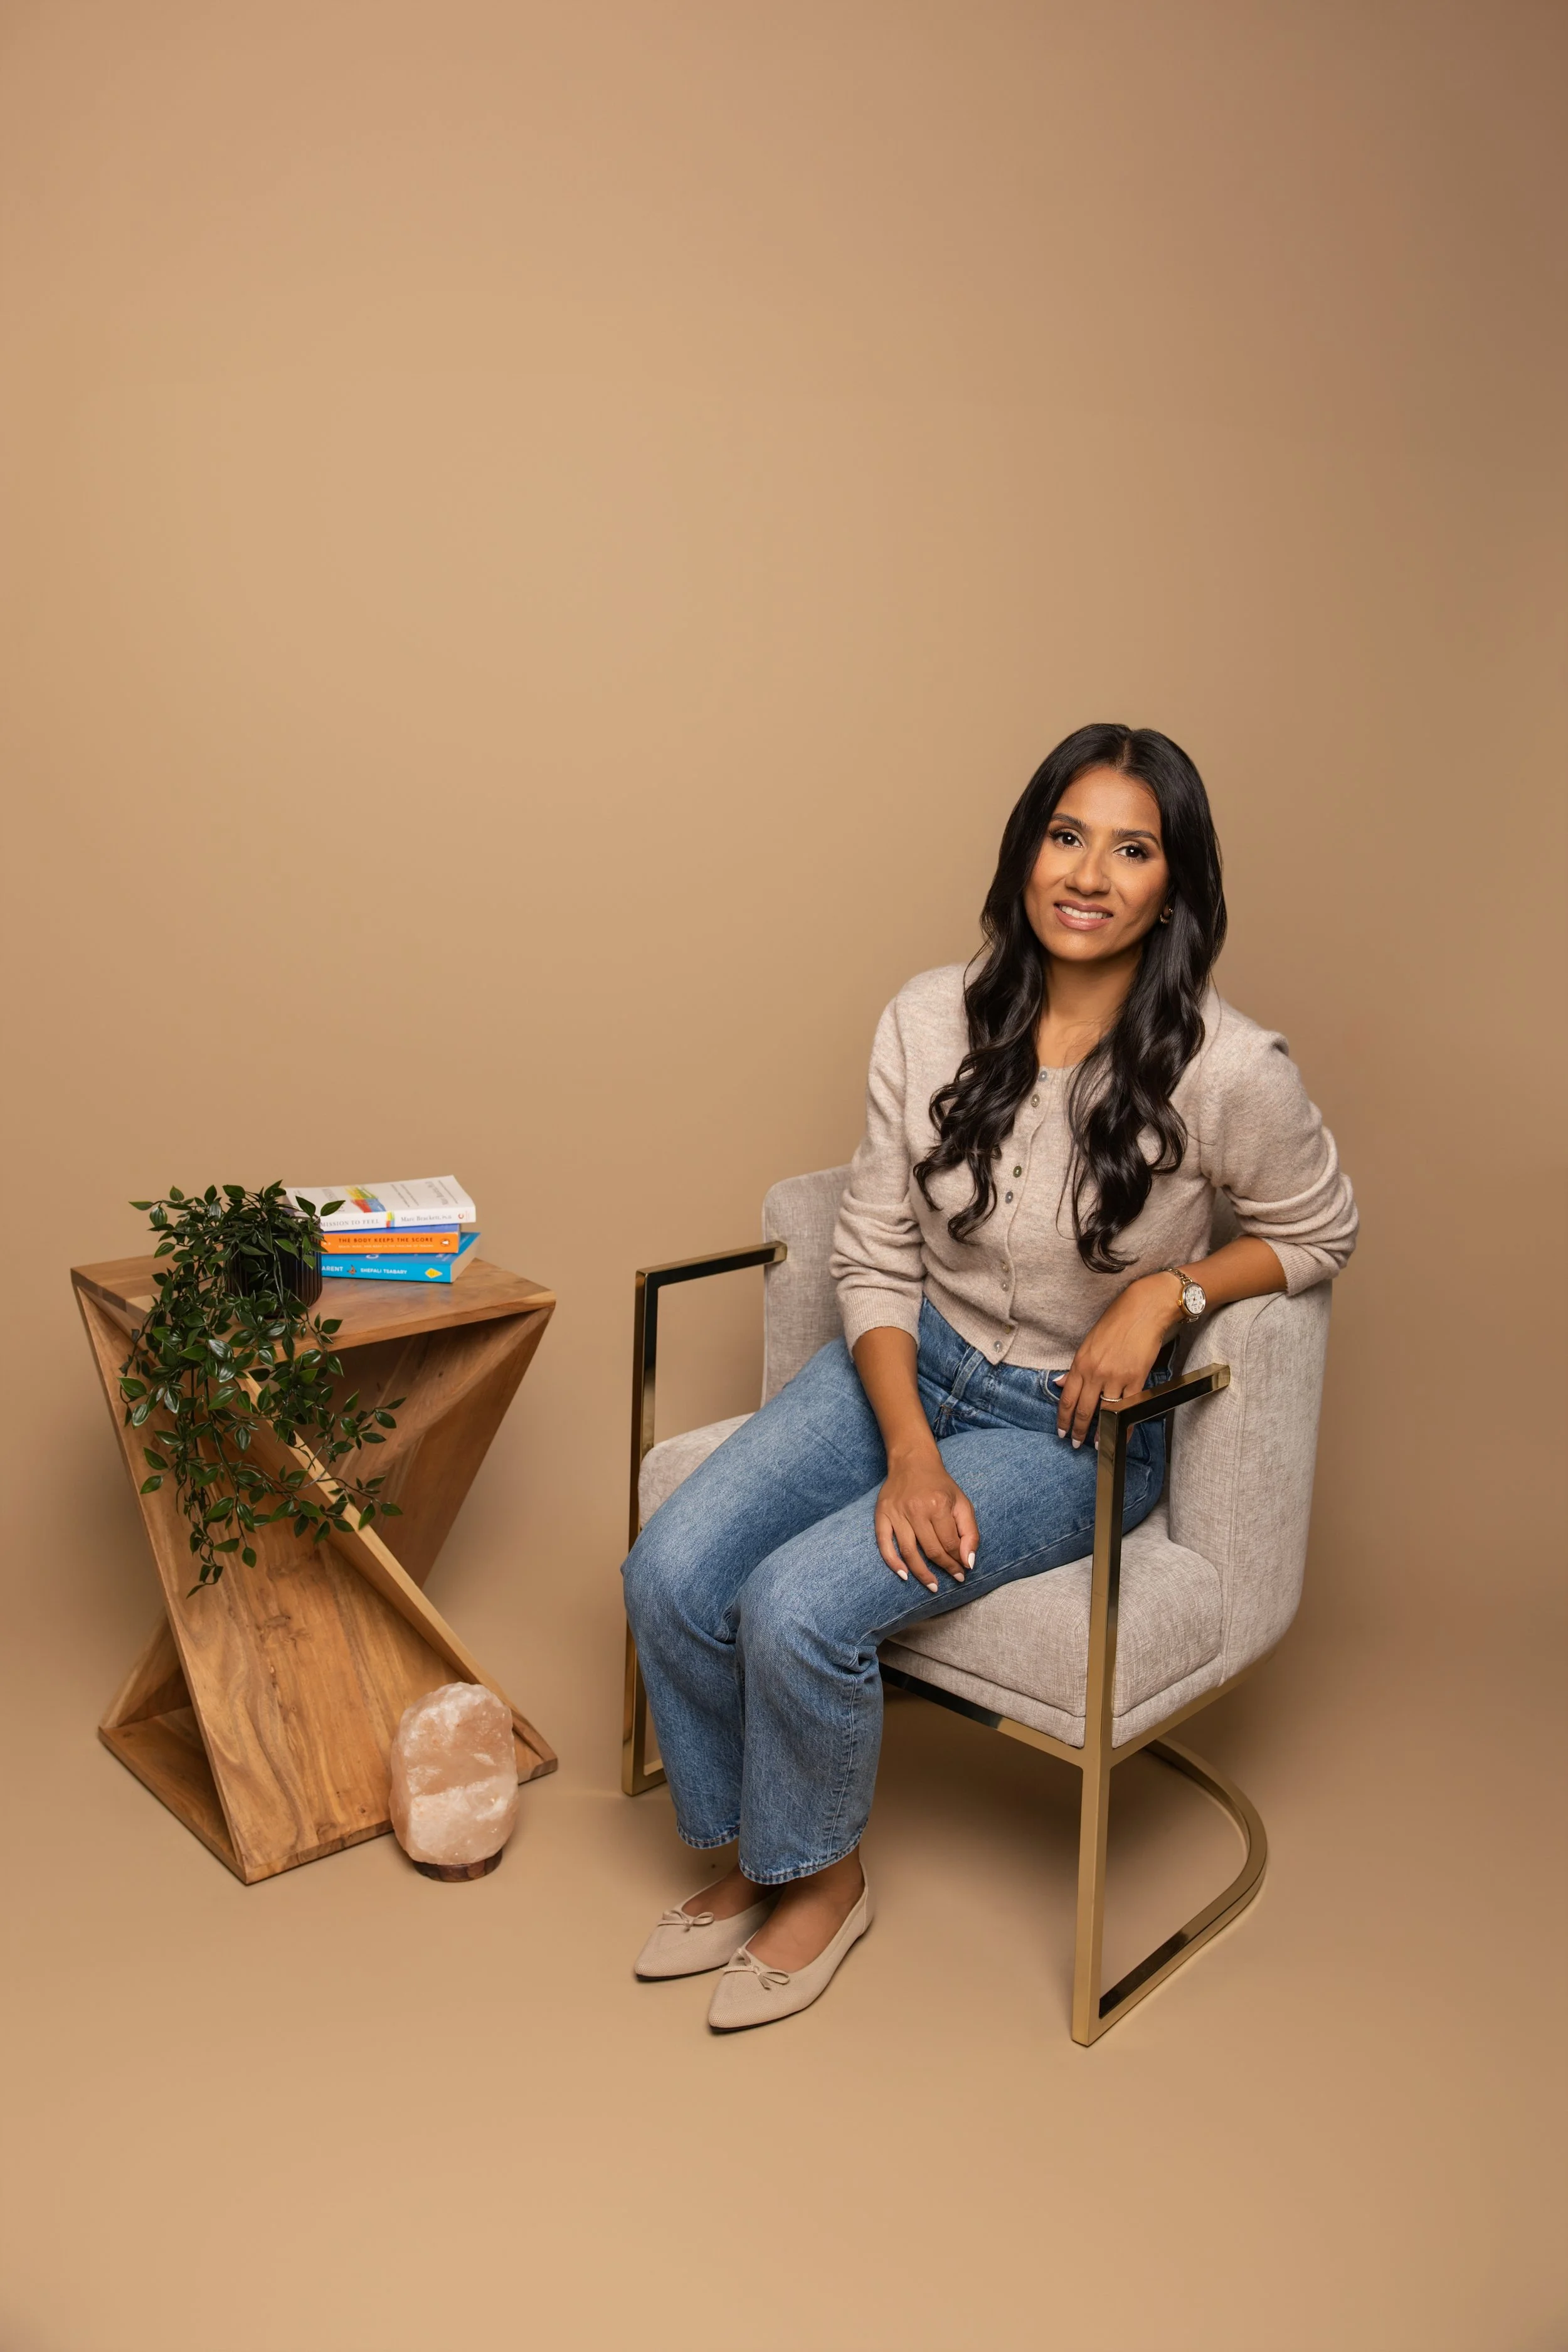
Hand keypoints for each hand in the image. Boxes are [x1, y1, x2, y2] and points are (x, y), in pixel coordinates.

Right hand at [874, 1447, 979, 1592]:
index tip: (963, 1570)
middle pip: (932, 1550)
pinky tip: (904, 1575)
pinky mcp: (882, 1514)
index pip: (950, 1543)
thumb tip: (969, 1562)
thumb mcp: (962, 1503)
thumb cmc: (940, 1485)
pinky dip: (893, 1563)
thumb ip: (970, 1532)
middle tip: (953, 1577)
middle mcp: (917, 1509)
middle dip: (945, 1568)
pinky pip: (884, 1544)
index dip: (959, 1561)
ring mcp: (897, 1513)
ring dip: (922, 1574)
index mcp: (939, 1505)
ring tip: (933, 1586)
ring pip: (909, 1552)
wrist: (912, 1462)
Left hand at [1056, 1274, 1181, 1448]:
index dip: (1063, 1419)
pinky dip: (1125, 1423)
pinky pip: (1129, 1408)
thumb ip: (1075, 1367)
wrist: (1144, 1309)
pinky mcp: (1136, 1379)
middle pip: (1083, 1410)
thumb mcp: (1088, 1342)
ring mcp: (1116, 1377)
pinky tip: (1121, 1433)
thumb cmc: (1116, 1321)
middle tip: (1075, 1444)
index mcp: (1080, 1362)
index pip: (1067, 1398)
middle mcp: (1095, 1372)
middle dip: (1078, 1430)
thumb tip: (1060, 1384)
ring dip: (1101, 1432)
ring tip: (1098, 1444)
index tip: (1061, 1431)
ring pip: (1105, 1412)